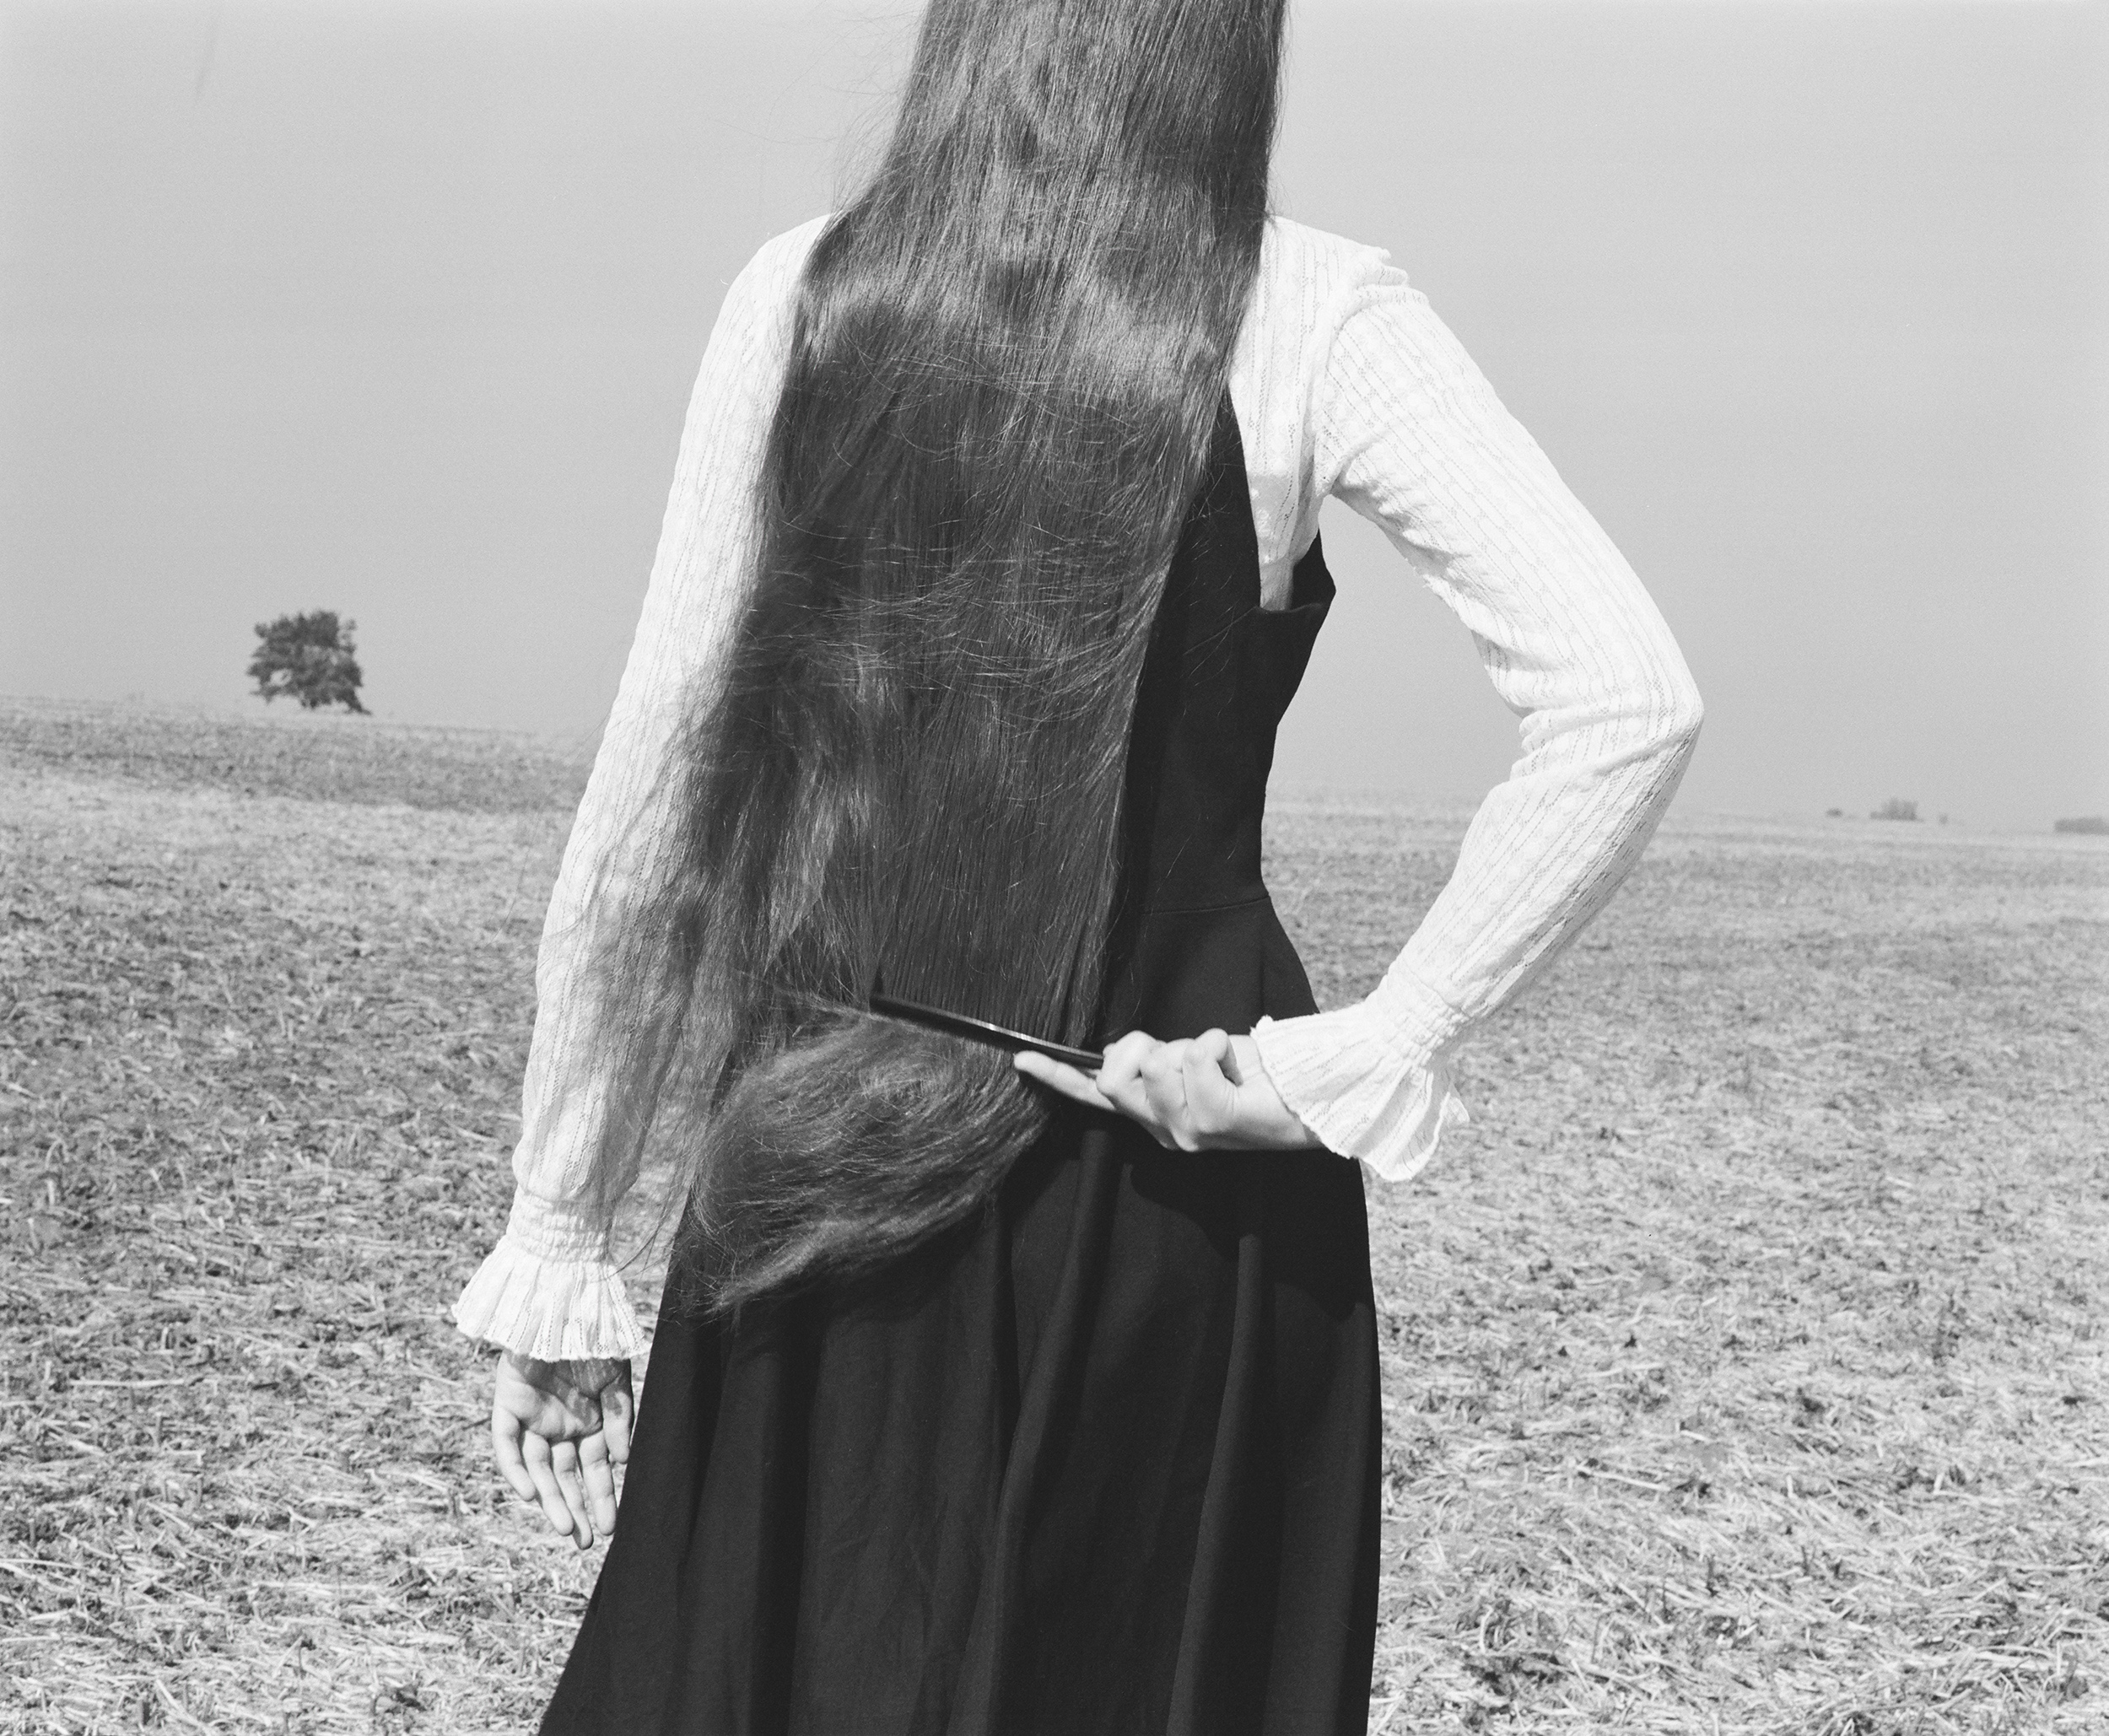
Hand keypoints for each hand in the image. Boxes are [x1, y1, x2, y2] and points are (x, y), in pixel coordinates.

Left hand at [491, 1353, 633, 1550]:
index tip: (610, 1528)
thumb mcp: (619, 1379)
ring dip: (550, 1498)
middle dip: (576, 1509)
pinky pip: (507, 1445)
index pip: (595, 1470)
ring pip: (538, 1469)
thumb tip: (623, 1462)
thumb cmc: (597, 1338)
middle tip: (586, 1543)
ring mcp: (533, 1418)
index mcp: (590, 1422)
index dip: (602, 1498)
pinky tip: (530, 1494)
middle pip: (565, 1477)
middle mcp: (561, 1426)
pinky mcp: (507, 1407)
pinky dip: (516, 1470)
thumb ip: (621, 1418)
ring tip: (564, 1527)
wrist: (564, 1301)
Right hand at [1015, 1028, 1322, 1152]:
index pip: (1093, 1096)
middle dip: (1142, 1044)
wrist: (1310, 1091)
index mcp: (1154, 1118)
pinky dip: (1213, 1043)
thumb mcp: (1189, 1059)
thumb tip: (1117, 1053)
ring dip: (1187, 1043)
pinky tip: (1232, 1057)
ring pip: (1153, 1065)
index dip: (1056, 1076)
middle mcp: (1164, 1133)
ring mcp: (1188, 1133)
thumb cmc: (1253, 1074)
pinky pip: (1193, 1060)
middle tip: (1185, 1048)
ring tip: (1218, 1057)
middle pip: (1114, 1075)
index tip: (1020, 1058)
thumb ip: (1153, 1060)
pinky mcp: (1215, 1121)